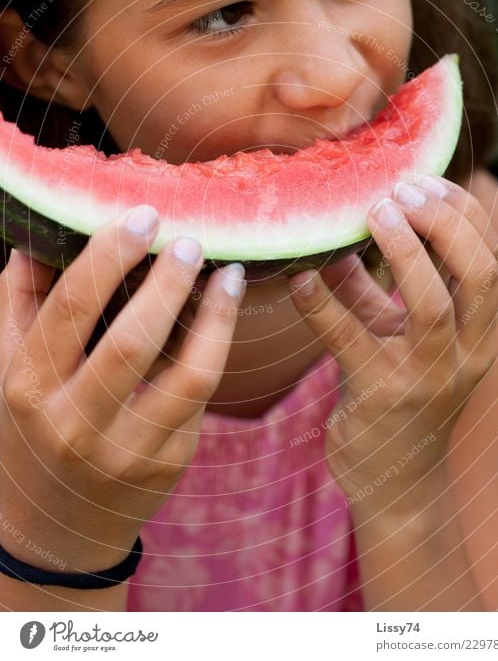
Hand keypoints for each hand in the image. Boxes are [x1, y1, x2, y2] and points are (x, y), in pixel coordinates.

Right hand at [0, 207, 245, 570]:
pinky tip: (222, 313)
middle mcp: (76, 422)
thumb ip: (21, 299)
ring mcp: (128, 449)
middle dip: (168, 281)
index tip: (143, 217)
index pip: (73, 306)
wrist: (53, 526)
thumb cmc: (30, 430)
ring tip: (229, 275)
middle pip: (133, 340)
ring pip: (188, 373)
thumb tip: (40, 233)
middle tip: (189, 240)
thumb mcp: (7, 368)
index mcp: (29, 386)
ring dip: (216, 316)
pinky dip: (216, 346)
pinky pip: (201, 396)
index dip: (111, 254)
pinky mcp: (168, 462)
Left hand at [289, 176, 497, 512]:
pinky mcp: (382, 396)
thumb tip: (335, 233)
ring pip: (432, 305)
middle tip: (398, 194)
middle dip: (442, 223)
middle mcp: (466, 353)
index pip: (490, 259)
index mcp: (479, 331)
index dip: (462, 213)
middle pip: (477, 273)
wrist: (395, 480)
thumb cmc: (397, 393)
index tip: (424, 183)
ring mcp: (428, 377)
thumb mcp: (395, 335)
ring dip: (403, 252)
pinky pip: (351, 339)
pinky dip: (323, 303)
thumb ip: (372, 286)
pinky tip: (300, 277)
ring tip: (373, 215)